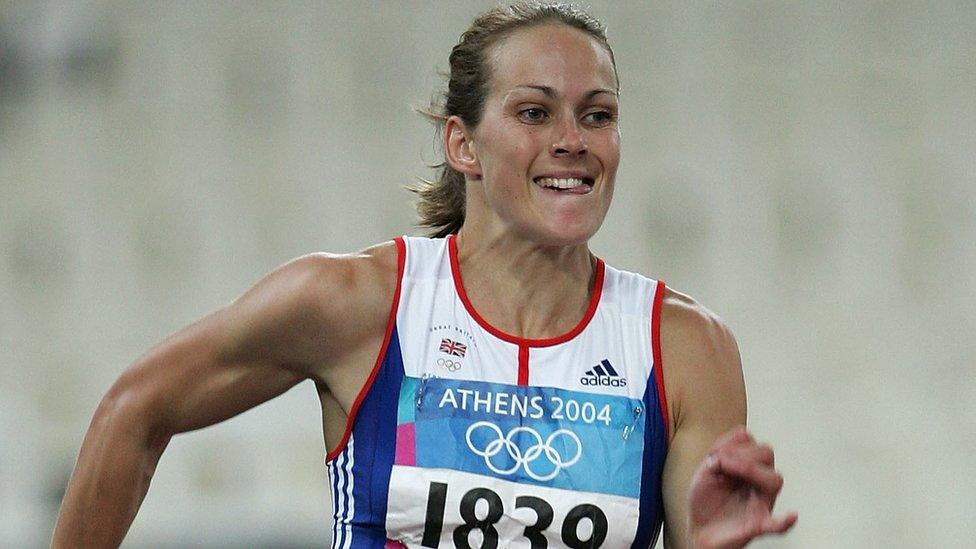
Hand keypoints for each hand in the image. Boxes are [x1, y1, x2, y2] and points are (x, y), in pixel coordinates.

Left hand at [687, 426, 797, 548]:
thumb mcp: (705, 473)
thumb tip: (724, 454)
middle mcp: (757, 481)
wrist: (701, 529)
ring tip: (728, 475)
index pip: (751, 440)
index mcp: (746, 466)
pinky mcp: (758, 524)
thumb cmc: (707, 501)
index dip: (731, 442)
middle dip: (741, 453)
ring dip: (752, 470)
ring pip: (774, 480)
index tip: (714, 453)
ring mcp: (760, 501)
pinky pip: (777, 524)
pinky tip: (791, 517)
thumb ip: (716, 458)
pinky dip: (784, 521)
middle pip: (767, 453)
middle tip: (721, 463)